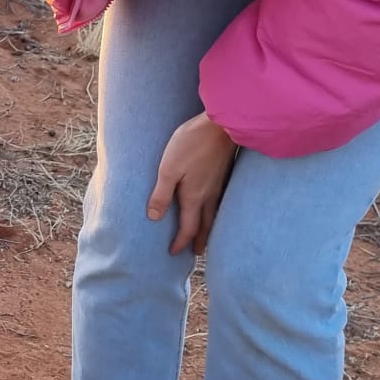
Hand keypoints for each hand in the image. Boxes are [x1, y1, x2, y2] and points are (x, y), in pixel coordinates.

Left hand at [147, 111, 238, 254]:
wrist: (222, 126)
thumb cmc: (192, 144)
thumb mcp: (168, 168)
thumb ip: (161, 194)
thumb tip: (154, 218)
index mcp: (194, 197)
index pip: (188, 228)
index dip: (180, 242)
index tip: (173, 253)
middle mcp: (209, 196)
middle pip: (206, 226)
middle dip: (199, 241)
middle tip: (195, 254)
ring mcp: (220, 186)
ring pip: (215, 215)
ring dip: (210, 229)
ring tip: (206, 236)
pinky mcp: (224, 175)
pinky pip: (220, 203)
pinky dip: (216, 213)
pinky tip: (214, 208)